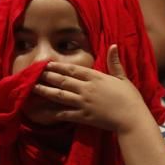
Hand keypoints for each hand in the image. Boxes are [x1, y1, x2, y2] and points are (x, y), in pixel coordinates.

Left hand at [33, 45, 147, 133]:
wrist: (132, 119)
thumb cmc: (130, 98)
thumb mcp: (122, 77)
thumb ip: (114, 62)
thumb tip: (114, 45)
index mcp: (96, 77)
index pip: (72, 69)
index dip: (58, 66)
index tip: (47, 63)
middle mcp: (86, 89)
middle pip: (63, 81)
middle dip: (47, 76)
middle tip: (33, 73)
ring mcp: (83, 103)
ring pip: (60, 95)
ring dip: (45, 91)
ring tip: (33, 88)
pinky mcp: (83, 117)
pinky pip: (65, 114)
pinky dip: (53, 113)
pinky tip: (43, 111)